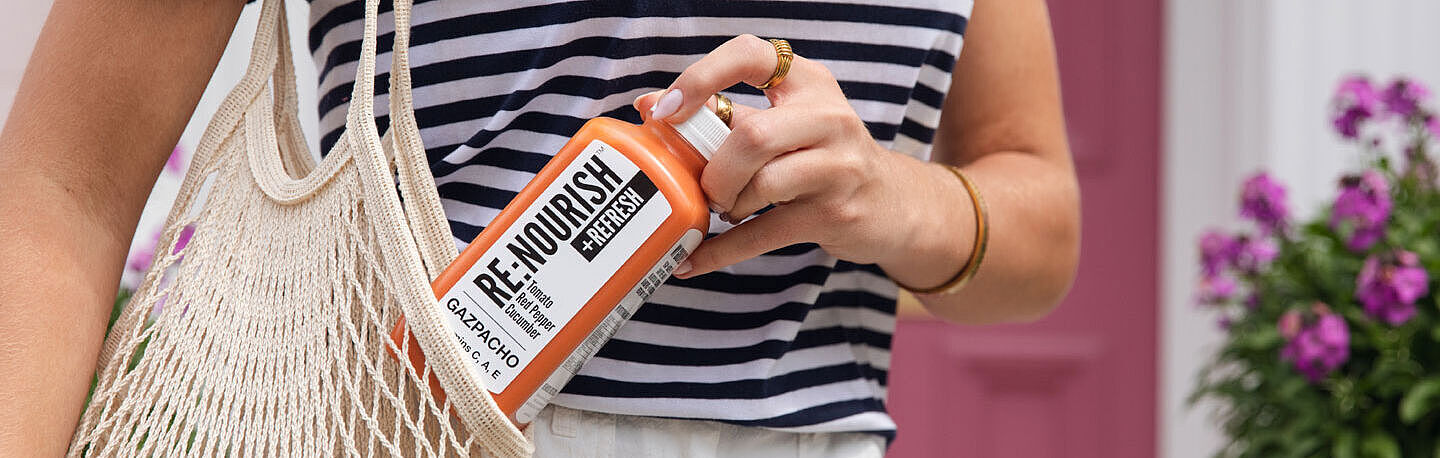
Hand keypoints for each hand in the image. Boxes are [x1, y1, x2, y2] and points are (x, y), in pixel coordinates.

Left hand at [634, 35, 974, 281]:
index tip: (666, 110)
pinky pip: (764, 233)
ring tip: (728, 210)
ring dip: (728, 205)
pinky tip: (693, 261)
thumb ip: (723, 113)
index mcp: (807, 81)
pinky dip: (721, 252)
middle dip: (715, 169)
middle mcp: (828, 116)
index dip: (701, 78)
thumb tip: (648, 107)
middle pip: (751, 135)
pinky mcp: (836, 212)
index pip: (750, 55)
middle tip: (709, 187)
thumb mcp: (784, 123)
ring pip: (762, 183)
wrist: (894, 204)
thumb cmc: (821, 157)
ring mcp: (838, 166)